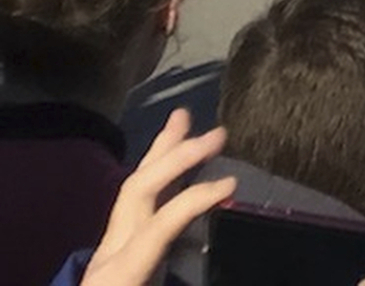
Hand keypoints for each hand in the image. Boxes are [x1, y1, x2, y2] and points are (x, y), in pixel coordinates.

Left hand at [82, 108, 233, 285]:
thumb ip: (182, 279)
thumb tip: (232, 271)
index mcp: (120, 275)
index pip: (157, 225)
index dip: (193, 200)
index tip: (232, 183)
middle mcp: (109, 257)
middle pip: (135, 194)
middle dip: (173, 159)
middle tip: (217, 133)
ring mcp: (107, 255)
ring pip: (129, 194)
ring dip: (160, 155)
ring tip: (184, 120)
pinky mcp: (112, 259)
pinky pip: (133, 208)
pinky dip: (155, 179)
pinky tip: (170, 166)